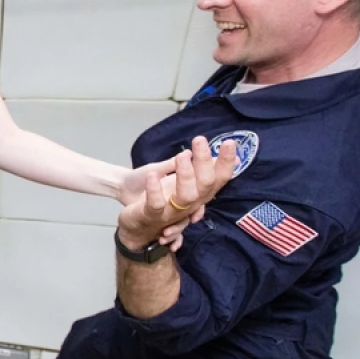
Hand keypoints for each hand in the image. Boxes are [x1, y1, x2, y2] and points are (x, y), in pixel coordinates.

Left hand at [118, 137, 237, 248]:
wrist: (129, 219)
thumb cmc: (153, 195)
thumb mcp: (172, 176)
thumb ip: (189, 165)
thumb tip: (206, 147)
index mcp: (196, 193)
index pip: (218, 179)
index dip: (226, 163)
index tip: (230, 142)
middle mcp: (189, 204)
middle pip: (205, 185)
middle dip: (205, 162)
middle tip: (200, 139)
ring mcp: (172, 211)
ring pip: (187, 197)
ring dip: (186, 175)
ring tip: (182, 156)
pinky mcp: (152, 215)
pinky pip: (157, 204)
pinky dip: (155, 190)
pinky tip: (153, 175)